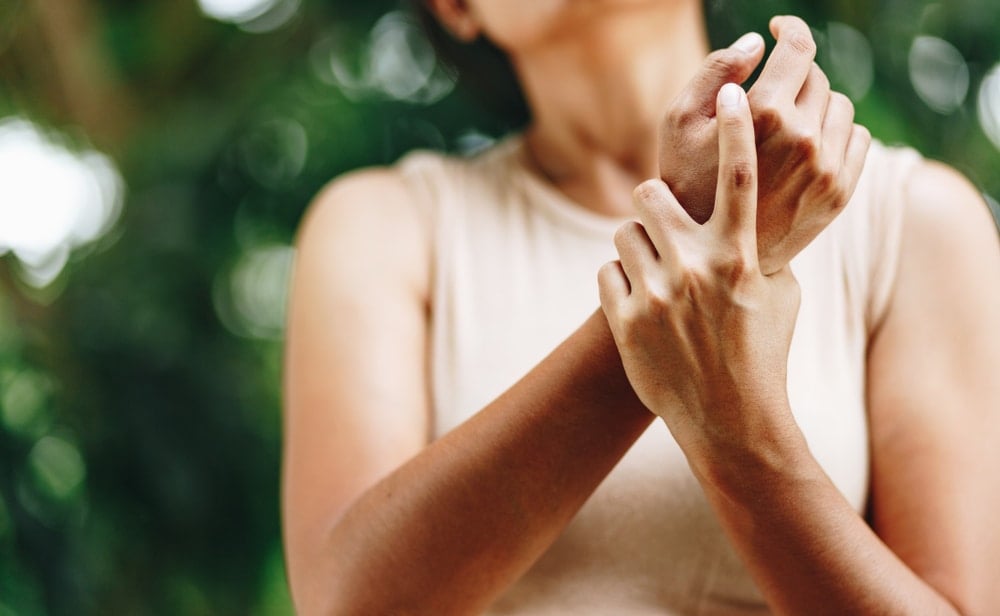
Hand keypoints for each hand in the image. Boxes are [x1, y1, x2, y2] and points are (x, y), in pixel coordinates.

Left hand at [599, 84, 799, 457]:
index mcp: (738, 259)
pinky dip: (619, 283)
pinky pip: (606, 272)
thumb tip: (751, 219)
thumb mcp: (779, 299)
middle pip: (649, 194)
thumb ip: (760, 252)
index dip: (736, 129)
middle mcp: (696, 269)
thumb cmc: (762, 356)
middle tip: (661, 225)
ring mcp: (657, 295)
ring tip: (654, 276)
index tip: (733, 94)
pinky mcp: (624, 320)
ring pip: (623, 233)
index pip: (740, 178)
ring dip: (636, 247)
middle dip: (652, 204)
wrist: (731, 423)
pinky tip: (640, 307)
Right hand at [659, 16, 870, 274]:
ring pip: (840, 106)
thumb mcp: (679, 123)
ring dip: (816, 105)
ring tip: (787, 124)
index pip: (799, 49)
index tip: (779, 30)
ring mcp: (827, 167)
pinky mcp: (840, 191)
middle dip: (794, 77)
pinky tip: (807, 146)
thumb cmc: (686, 181)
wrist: (710, 253)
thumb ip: (715, 71)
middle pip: (817, 78)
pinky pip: (858, 138)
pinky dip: (836, 133)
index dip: (790, 30)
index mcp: (764, 114)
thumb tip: (757, 42)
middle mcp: (803, 138)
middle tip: (769, 95)